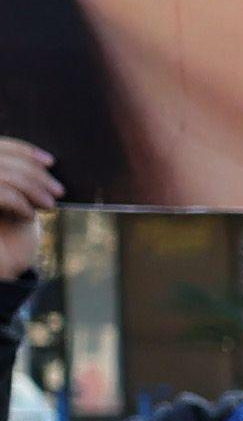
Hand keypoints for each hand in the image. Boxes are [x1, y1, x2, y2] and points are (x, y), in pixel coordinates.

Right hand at [0, 135, 53, 285]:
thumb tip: (45, 159)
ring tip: (50, 205)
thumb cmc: (9, 234)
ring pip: (1, 175)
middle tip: (59, 191)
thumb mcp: (20, 199)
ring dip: (32, 188)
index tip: (50, 161)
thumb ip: (22, 176)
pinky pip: (0, 192)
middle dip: (34, 173)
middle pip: (0, 159)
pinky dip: (19, 201)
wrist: (0, 269)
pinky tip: (30, 215)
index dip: (22, 151)